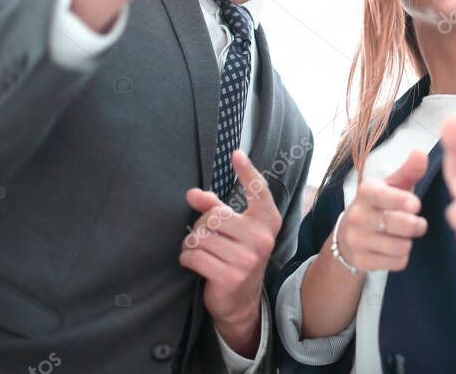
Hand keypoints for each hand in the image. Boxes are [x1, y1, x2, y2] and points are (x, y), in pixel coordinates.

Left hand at [180, 150, 281, 356]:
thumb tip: (192, 194)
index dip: (247, 172)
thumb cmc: (236, 256)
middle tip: (206, 238)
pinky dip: (187, 259)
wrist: (241, 301)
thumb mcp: (234, 230)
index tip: (236, 154)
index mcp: (267, 222)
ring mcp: (248, 258)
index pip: (259, 191)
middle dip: (201, 226)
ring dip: (191, 244)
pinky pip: (193, 256)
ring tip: (201, 252)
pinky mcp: (231, 276)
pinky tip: (196, 265)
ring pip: (200, 236)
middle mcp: (262, 237)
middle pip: (214, 216)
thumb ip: (217, 209)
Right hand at [336, 150, 428, 271]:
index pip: (384, 196)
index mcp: (366, 192)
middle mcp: (357, 215)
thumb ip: (409, 170)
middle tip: (417, 223)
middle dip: (417, 225)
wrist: (349, 234)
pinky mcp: (361, 261)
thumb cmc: (380, 204)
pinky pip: (397, 263)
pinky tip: (393, 249)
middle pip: (401, 224)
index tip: (415, 205)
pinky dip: (401, 257)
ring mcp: (356, 239)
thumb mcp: (393, 185)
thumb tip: (420, 152)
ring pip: (402, 246)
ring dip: (409, 242)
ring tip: (403, 236)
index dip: (402, 201)